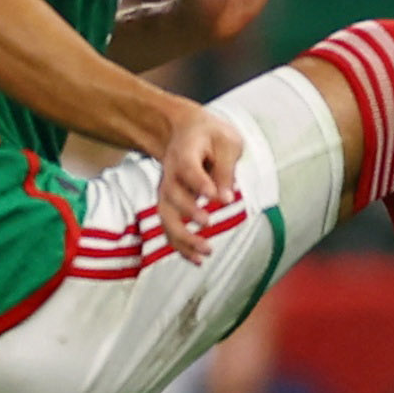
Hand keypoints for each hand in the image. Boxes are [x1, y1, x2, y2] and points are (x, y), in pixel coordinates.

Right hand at [155, 99, 243, 263]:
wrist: (184, 131)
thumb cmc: (210, 136)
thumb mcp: (226, 142)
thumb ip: (226, 168)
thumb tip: (227, 199)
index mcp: (185, 154)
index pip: (188, 169)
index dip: (199, 183)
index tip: (214, 196)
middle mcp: (171, 175)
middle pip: (172, 196)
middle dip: (188, 212)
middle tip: (207, 222)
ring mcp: (167, 192)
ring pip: (166, 218)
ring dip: (183, 237)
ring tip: (207, 251)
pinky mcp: (170, 205)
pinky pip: (169, 229)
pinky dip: (181, 247)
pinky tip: (198, 260)